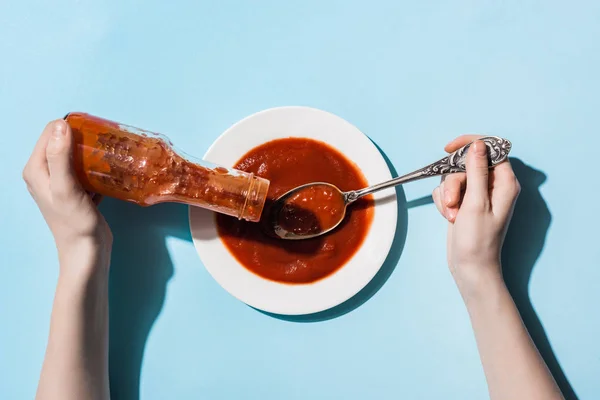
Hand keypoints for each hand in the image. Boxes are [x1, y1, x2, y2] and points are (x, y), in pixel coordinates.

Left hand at [23, 120, 111, 271]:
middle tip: (105, 139)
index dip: (71, 127)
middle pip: (64, 143)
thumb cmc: (74, 222)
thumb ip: (60, 156)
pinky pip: (86, 170)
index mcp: (36, 170)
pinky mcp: (77, 192)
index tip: (94, 129)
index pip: (50, 133)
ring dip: (92, 152)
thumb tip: (60, 124)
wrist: (86, 252)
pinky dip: (97, 167)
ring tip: (110, 151)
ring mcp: (61, 183)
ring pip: (77, 156)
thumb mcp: (65, 187)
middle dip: (83, 138)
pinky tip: (110, 168)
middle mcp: (45, 174)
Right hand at [432, 135, 519, 294]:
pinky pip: (447, 189)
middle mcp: (493, 186)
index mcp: (505, 183)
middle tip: (452, 202)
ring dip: (447, 194)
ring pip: (453, 177)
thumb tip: (478, 144)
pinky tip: (450, 216)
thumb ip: (477, 171)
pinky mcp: (464, 202)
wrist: (469, 266)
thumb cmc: (478, 240)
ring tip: (452, 214)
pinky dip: (444, 201)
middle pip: (466, 164)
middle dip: (453, 182)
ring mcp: (477, 194)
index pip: (491, 149)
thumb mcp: (476, 203)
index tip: (449, 149)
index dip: (470, 145)